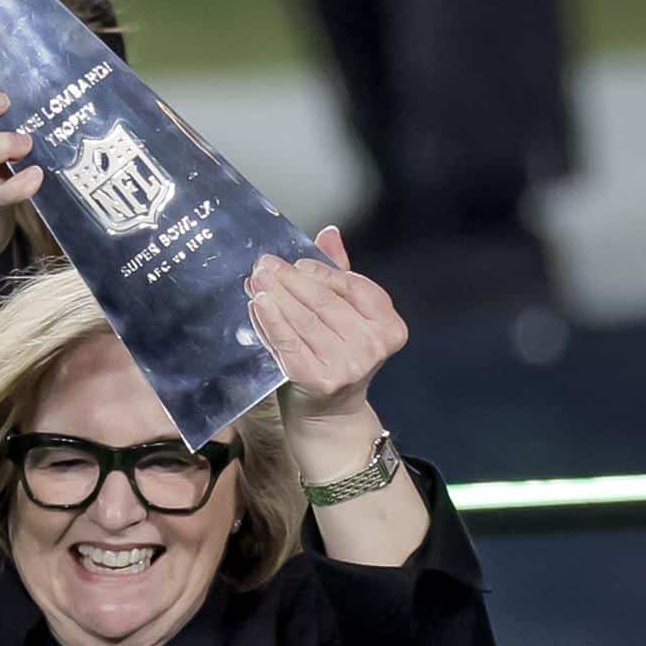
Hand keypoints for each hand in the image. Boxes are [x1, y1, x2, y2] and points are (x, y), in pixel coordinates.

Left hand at [247, 226, 407, 471]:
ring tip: (256, 279)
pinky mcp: (319, 380)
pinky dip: (269, 321)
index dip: (320, 271)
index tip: (295, 263)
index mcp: (389, 325)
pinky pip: (287, 343)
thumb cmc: (334, 355)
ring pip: (302, 320)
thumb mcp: (345, 315)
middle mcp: (374, 346)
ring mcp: (348, 366)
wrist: (328, 413)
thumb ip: (339, 275)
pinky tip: (257, 304)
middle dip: (289, 279)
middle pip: (324, 301)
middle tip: (264, 264)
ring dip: (275, 296)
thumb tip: (329, 232)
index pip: (352, 286)